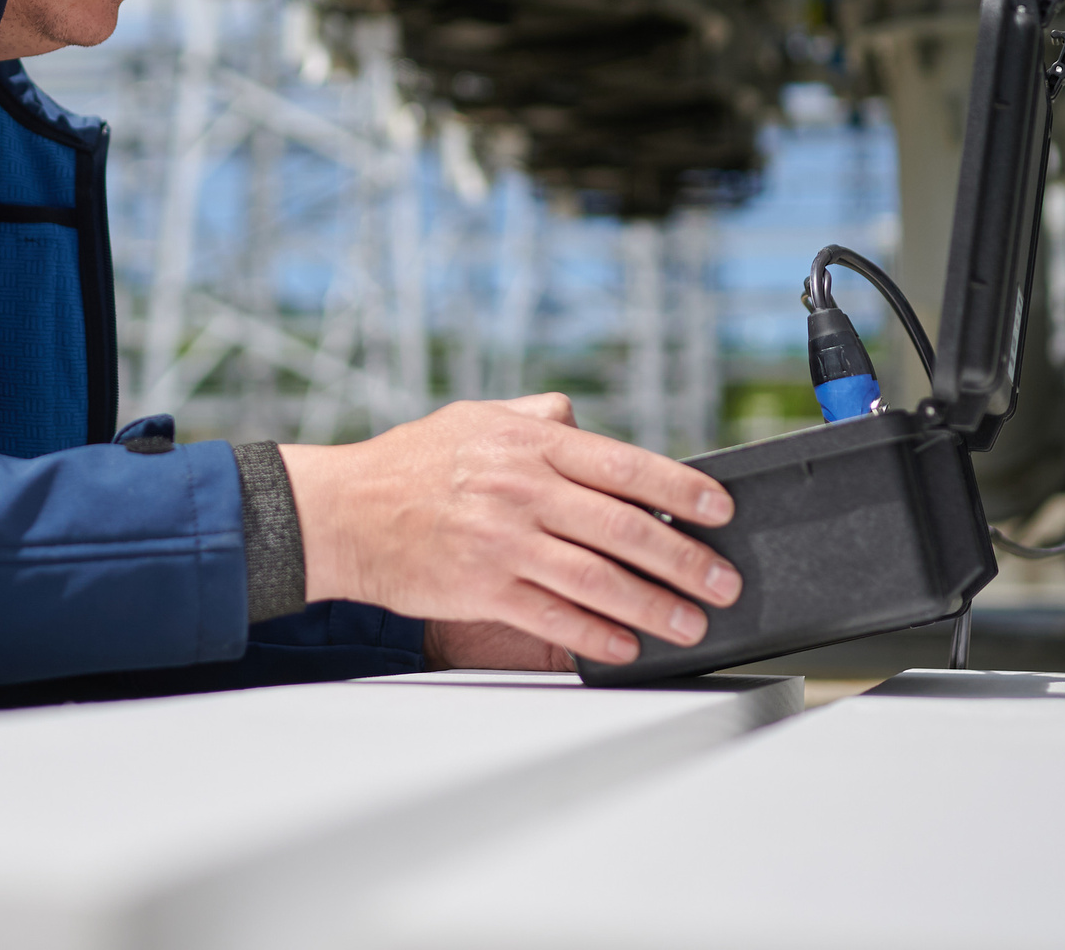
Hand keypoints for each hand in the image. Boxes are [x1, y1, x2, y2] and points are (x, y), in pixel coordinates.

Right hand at [277, 394, 740, 667]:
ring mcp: (504, 541)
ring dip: (655, 606)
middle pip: (625, 528)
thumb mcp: (472, 418)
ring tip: (691, 621)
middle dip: (685, 558)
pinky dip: (597, 635)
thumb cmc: (406, 465)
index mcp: (529, 443)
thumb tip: (580, 419)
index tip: (719, 510)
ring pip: (599, 579)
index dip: (681, 489)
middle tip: (723, 579)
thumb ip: (534, 418)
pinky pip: (555, 617)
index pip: (625, 465)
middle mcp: (523, 489)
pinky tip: (627, 645)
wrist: (341, 512)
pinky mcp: (483, 588)